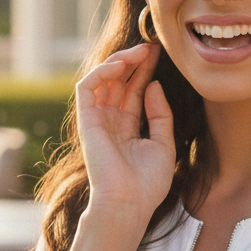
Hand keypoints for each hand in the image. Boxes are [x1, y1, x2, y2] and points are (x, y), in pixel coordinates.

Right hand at [75, 43, 175, 223]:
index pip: (134, 91)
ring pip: (102, 80)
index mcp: (127, 128)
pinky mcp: (86, 121)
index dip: (145, 72)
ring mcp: (97, 120)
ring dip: (119, 62)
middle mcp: (110, 121)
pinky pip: (87, 87)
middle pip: (119, 82)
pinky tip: (122, 65)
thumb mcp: (164, 144)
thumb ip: (160, 114)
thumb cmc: (148, 183)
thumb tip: (153, 85)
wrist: (130, 203)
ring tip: (140, 52)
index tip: (160, 55)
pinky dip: (102, 72)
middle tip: (152, 47)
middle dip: (134, 62)